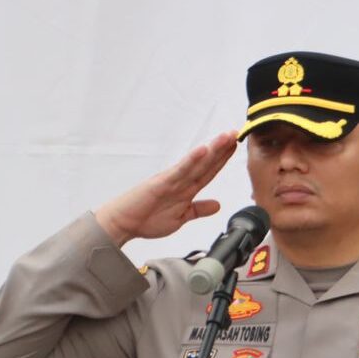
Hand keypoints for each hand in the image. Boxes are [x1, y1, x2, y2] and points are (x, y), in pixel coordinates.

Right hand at [93, 131, 237, 245]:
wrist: (124, 224)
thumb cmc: (147, 218)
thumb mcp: (181, 217)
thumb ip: (198, 209)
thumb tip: (217, 205)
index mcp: (186, 189)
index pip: (208, 171)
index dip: (222, 159)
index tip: (235, 146)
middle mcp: (181, 181)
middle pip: (205, 162)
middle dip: (221, 149)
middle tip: (235, 133)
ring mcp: (172, 180)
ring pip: (196, 162)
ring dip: (212, 149)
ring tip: (226, 136)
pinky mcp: (162, 182)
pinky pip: (180, 170)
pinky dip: (191, 160)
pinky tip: (203, 150)